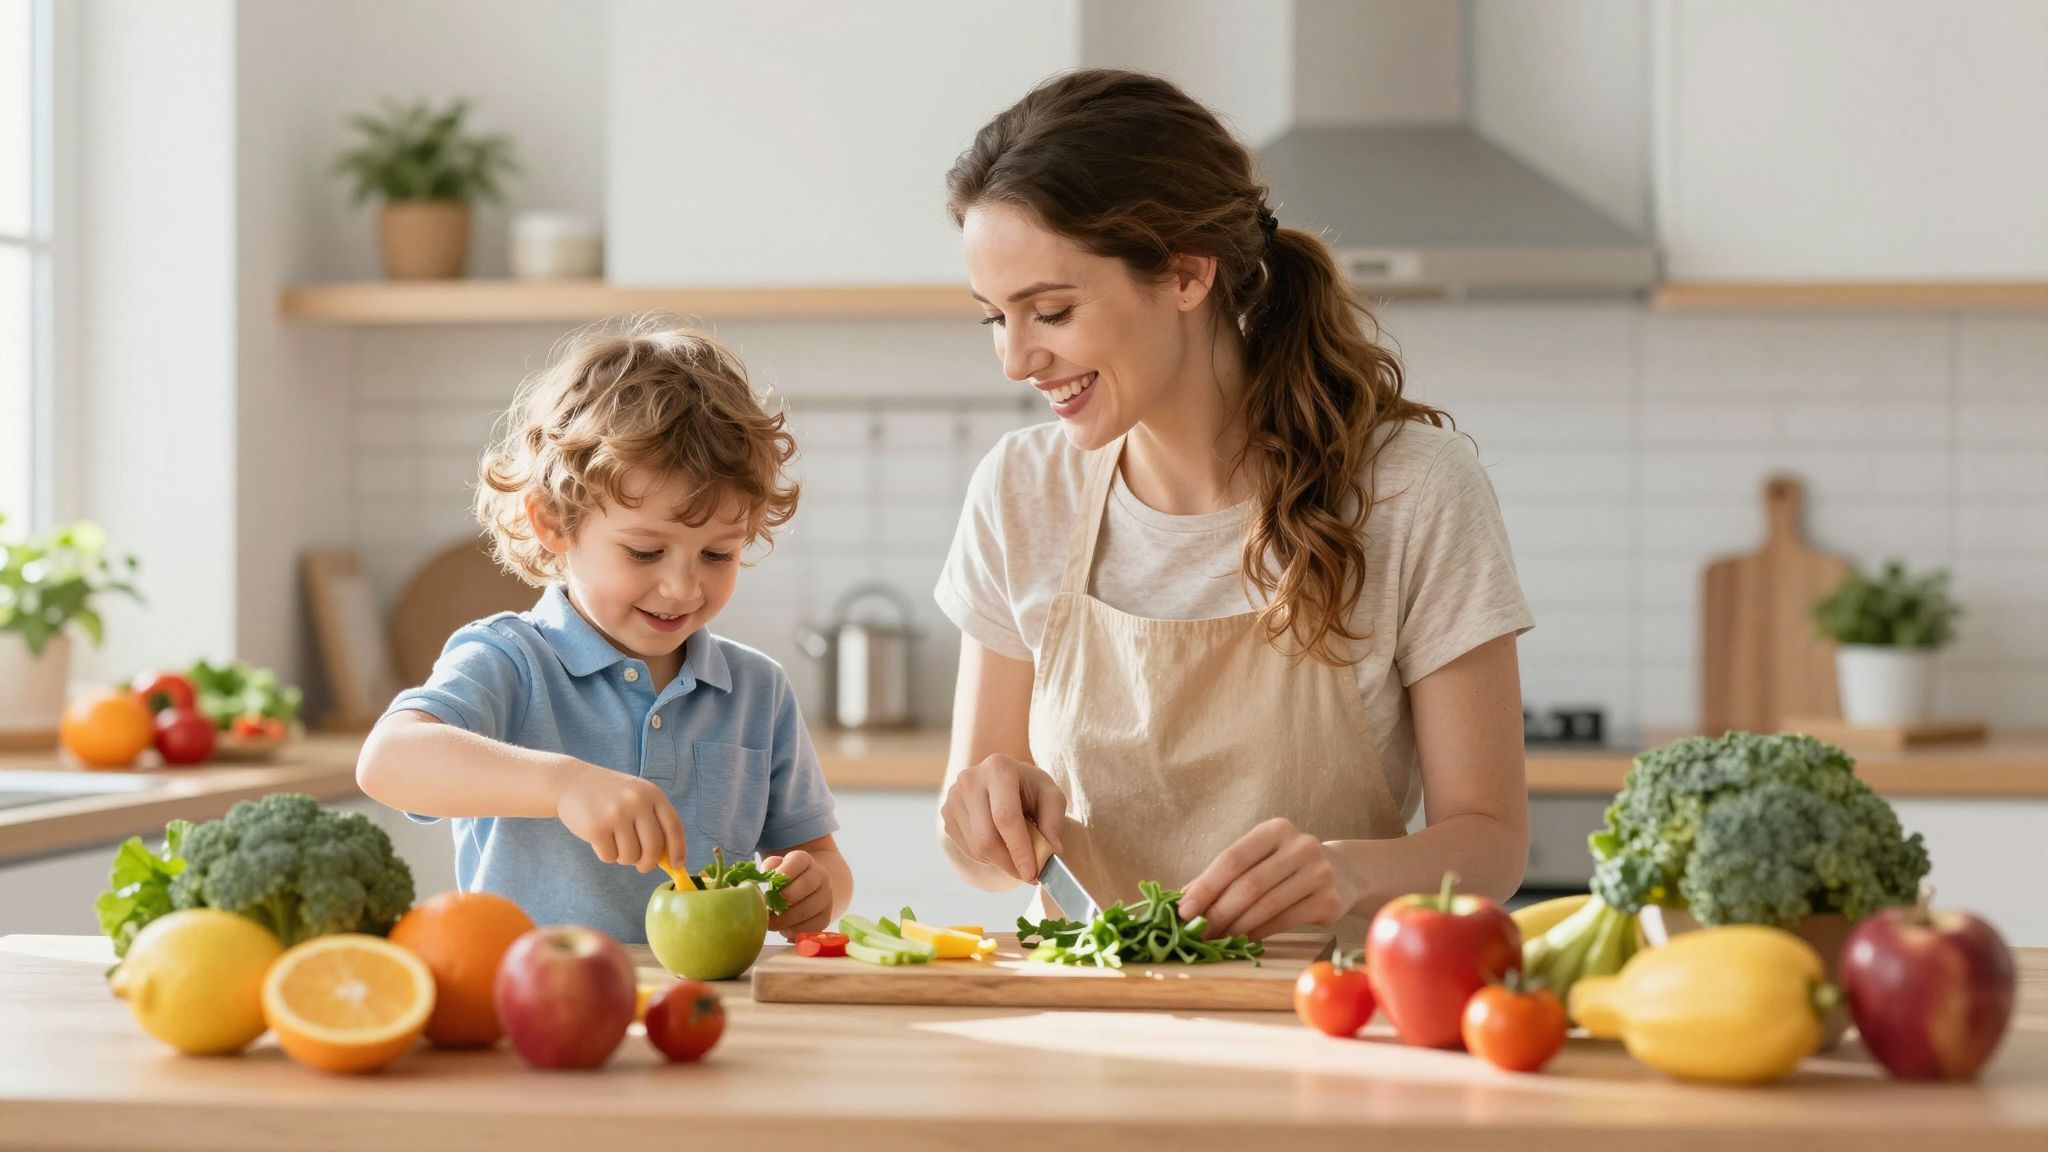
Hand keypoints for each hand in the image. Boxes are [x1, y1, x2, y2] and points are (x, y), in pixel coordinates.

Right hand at [553, 759, 687, 872]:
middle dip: (648, 863)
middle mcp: (637, 802)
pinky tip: (600, 839)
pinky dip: (606, 855)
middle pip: (654, 848)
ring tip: (615, 842)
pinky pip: (610, 857)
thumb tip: (669, 858)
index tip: (677, 865)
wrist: (572, 782)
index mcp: (652, 794)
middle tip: (641, 865)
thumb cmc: (609, 796)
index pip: (674, 827)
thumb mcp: (636, 797)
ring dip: (624, 857)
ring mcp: (616, 814)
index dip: (678, 850)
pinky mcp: (597, 828)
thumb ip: (654, 821)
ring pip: (631, 856)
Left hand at [760, 850, 833, 937]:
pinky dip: (794, 930)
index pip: (798, 861)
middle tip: (767, 909)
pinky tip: (784, 929)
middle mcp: (820, 875)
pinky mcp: (826, 916)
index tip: (770, 886)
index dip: (784, 873)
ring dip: (785, 919)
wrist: (808, 891)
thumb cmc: (785, 880)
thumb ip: (770, 868)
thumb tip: (766, 875)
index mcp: (805, 860)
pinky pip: (811, 926)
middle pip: (805, 886)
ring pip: (807, 909)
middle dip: (782, 900)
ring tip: (770, 923)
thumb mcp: (776, 868)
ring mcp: (826, 896)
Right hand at [940, 754, 1067, 881]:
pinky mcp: (946, 813)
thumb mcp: (1051, 796)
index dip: (1019, 849)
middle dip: (1009, 863)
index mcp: (998, 768)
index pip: (1005, 817)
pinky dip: (986, 857)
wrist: (1004, 781)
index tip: (1032, 873)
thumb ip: (1054, 821)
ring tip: (1016, 855)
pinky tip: (1000, 845)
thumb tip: (1052, 849)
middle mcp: (970, 779)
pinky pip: (966, 849)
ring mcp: (953, 796)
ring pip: (975, 848)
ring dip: (999, 862)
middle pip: (986, 837)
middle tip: (1027, 875)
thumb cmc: (1030, 789)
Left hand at [1178, 818, 1355, 939]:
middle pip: (1249, 885)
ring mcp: (1320, 873)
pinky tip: (1243, 940)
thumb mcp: (1259, 858)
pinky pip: (1284, 921)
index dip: (1206, 886)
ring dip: (1236, 927)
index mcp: (1276, 829)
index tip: (1184, 911)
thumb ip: (1224, 875)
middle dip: (1218, 912)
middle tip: (1198, 933)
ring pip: (1266, 906)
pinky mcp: (1330, 901)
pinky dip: (1258, 933)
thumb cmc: (1286, 866)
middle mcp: (1301, 846)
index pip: (1232, 858)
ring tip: (1216, 939)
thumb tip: (1183, 900)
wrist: (1343, 872)